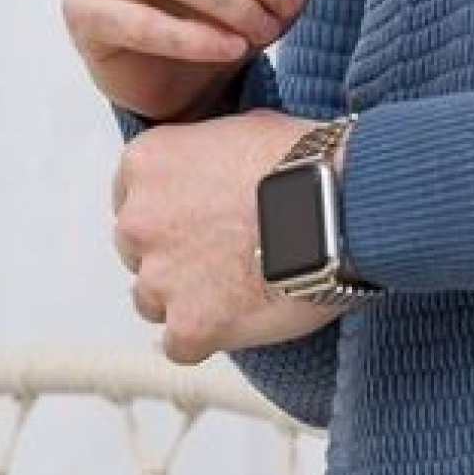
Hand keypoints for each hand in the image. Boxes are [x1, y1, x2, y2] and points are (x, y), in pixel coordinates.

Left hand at [112, 108, 359, 362]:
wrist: (341, 207)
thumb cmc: (306, 164)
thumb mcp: (245, 128)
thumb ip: (209, 155)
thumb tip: (216, 170)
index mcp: (146, 163)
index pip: (132, 198)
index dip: (170, 213)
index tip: (199, 221)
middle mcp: (138, 220)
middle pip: (138, 252)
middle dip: (175, 257)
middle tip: (225, 257)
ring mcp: (159, 278)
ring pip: (153, 302)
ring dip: (187, 300)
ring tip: (239, 291)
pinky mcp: (188, 326)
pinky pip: (181, 346)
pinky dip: (209, 338)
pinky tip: (244, 321)